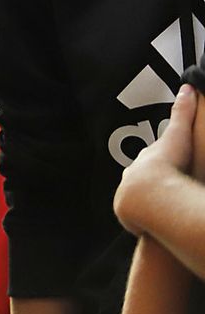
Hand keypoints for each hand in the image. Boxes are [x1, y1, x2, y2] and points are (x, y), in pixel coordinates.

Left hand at [116, 84, 196, 236]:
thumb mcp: (178, 136)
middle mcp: (130, 177)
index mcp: (144, 160)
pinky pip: (136, 219)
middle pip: (142, 180)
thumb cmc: (168, 163)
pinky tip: (154, 227)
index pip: (152, 160)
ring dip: (147, 206)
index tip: (170, 168)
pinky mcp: (125, 214)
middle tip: (167, 191)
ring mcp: (126, 196)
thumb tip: (188, 86)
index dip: (162, 163)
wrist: (149, 192)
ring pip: (138, 200)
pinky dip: (144, 222)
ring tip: (162, 213)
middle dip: (151, 184)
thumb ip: (183, 112)